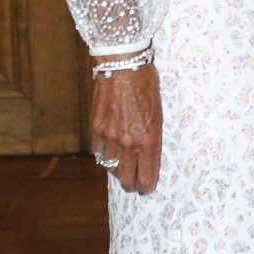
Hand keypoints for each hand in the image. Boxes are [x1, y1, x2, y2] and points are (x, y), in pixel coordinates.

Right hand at [89, 62, 162, 192]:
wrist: (123, 67)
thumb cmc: (147, 87)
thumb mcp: (158, 115)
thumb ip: (151, 139)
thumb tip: (146, 157)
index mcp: (148, 141)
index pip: (145, 178)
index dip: (146, 186)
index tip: (146, 186)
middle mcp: (128, 143)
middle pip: (126, 179)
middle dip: (131, 183)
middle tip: (134, 181)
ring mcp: (109, 137)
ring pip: (110, 167)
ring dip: (116, 167)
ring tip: (122, 162)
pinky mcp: (95, 129)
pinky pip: (97, 153)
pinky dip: (103, 153)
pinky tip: (110, 148)